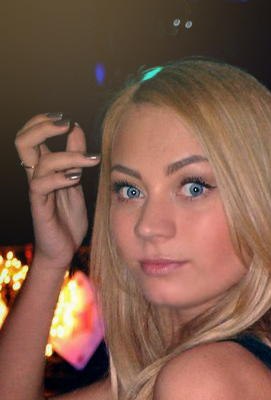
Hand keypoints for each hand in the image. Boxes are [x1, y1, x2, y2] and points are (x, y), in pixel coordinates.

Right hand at [15, 114, 100, 268]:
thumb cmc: (68, 218)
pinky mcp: (39, 206)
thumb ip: (75, 158)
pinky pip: (41, 185)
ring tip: (90, 161)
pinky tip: (76, 179)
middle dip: (43, 126)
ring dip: (68, 155)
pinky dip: (60, 177)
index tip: (67, 119)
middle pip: (22, 140)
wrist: (64, 249)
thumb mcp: (76, 183)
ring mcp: (36, 190)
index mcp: (43, 167)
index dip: (43, 121)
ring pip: (38, 160)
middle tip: (66, 124)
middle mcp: (36, 175)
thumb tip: (76, 128)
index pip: (31, 135)